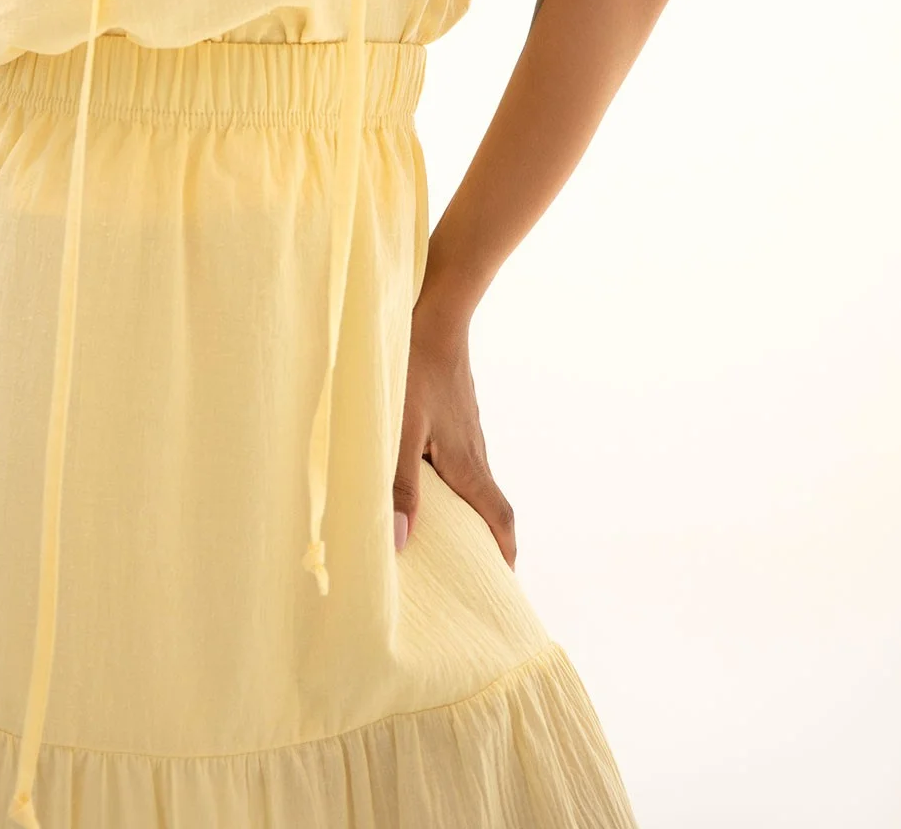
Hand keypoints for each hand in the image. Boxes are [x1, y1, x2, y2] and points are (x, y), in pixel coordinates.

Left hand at [392, 291, 516, 569]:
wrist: (435, 314)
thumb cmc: (414, 370)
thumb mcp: (399, 431)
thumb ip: (397, 486)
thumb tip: (402, 542)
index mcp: (467, 465)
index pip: (499, 520)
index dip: (503, 555)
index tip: (502, 585)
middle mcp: (473, 453)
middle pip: (489, 509)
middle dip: (484, 544)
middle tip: (468, 572)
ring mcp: (466, 433)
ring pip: (473, 485)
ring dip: (465, 514)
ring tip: (440, 537)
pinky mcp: (454, 417)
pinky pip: (459, 462)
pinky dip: (450, 486)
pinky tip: (423, 480)